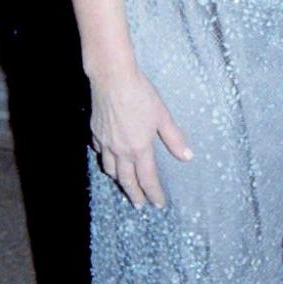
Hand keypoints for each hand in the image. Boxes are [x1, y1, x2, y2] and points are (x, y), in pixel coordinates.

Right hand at [89, 67, 192, 208]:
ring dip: (119, 180)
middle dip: (134, 194)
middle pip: (127, 180)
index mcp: (140, 148)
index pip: (148, 179)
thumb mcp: (162, 116)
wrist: (112, 78)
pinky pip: (100, 153)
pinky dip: (106, 161)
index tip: (158, 204)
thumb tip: (187, 157)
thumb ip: (174, 138)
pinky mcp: (95, 132)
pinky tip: (109, 159)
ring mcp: (105, 142)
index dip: (154, 194)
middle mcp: (121, 150)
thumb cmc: (140, 94)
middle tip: (139, 205)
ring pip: (110, 169)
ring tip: (125, 184)